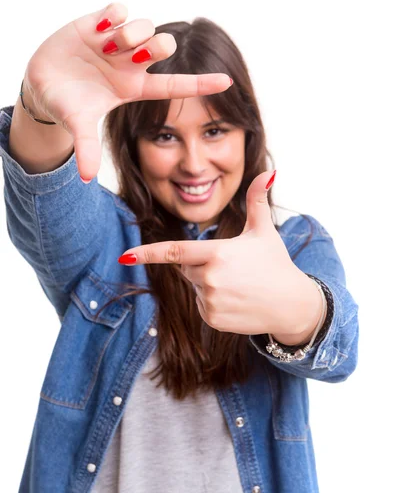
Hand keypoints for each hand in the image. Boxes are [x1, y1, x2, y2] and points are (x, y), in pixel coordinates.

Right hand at [23, 2, 231, 180]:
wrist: (42, 84)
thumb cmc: (68, 106)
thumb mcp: (78, 125)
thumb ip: (86, 147)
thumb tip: (86, 178)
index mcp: (134, 87)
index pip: (174, 84)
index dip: (201, 83)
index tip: (228, 82)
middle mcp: (131, 63)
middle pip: (164, 46)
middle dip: (156, 45)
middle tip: (130, 54)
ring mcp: (116, 42)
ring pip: (144, 26)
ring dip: (131, 32)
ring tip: (107, 43)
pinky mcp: (98, 22)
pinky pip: (119, 9)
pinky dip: (114, 14)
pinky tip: (99, 28)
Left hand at [118, 171, 319, 336]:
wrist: (292, 305)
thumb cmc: (276, 263)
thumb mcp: (264, 230)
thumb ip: (258, 200)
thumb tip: (269, 172)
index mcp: (218, 253)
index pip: (175, 252)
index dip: (147, 254)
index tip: (125, 257)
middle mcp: (210, 279)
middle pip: (186, 267)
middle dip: (201, 264)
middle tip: (231, 266)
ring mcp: (210, 301)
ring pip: (194, 286)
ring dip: (208, 283)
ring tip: (238, 285)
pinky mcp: (212, 319)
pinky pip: (201, 305)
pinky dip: (212, 302)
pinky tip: (236, 300)